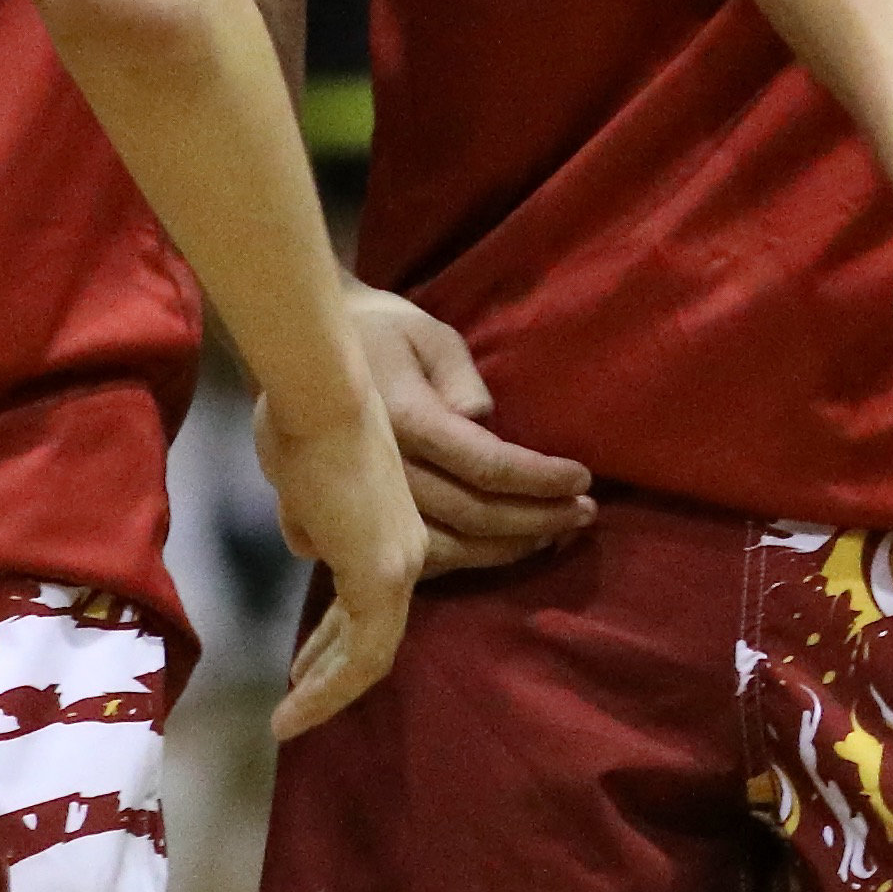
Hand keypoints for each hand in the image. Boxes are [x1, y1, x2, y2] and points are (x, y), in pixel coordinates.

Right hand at [249, 375, 423, 740]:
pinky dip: (329, 688)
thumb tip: (307, 541)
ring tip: (289, 722)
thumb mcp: (303, 484)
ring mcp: (399, 565)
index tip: (302, 664)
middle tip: (297, 701)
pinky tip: (293, 709)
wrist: (320, 396)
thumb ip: (311, 519)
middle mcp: (406, 552)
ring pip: (370, 653)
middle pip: (372, 633)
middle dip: (330, 673)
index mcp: (390, 527)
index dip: (334, 638)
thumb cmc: (303, 422)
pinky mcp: (383, 576)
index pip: (366, 601)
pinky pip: (361, 654)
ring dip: (326, 693)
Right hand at [349, 286, 598, 575]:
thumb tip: (483, 421)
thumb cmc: (383, 333)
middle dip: (536, 519)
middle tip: (585, 514)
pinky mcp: (356, 522)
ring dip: (507, 548)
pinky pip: (417, 556)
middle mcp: (381, 469)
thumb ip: (461, 378)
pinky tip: (502, 547)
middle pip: (471, 515)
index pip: (484, 464)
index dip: (538, 479)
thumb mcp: (430, 335)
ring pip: (447, 548)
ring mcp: (364, 503)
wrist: (307, 356)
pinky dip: (467, 558)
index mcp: (402, 418)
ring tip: (554, 535)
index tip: (583, 479)